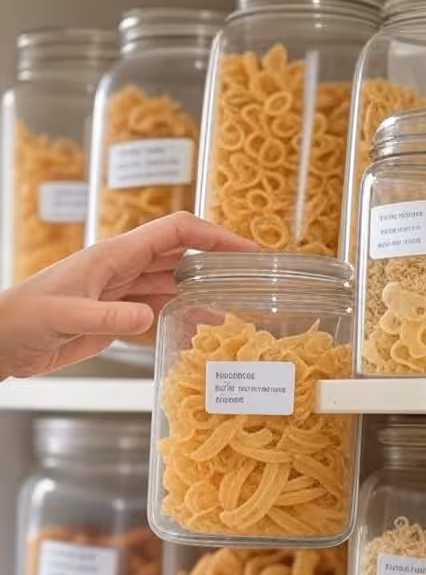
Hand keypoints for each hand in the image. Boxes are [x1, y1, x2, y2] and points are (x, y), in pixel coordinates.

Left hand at [0, 212, 257, 379]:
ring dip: (202, 298)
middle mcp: (123, 270)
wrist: (1, 342)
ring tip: (234, 312)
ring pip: (173, 288)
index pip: (175, 232)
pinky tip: (200, 335)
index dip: (213, 236)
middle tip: (252, 281)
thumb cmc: (23, 318)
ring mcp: (121, 294)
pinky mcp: (116, 319)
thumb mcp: (66, 316)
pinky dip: (180, 324)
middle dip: (217, 265)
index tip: (245, 250)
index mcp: (115, 255)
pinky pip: (158, 316)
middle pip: (181, 257)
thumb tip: (150, 317)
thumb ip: (109, 316)